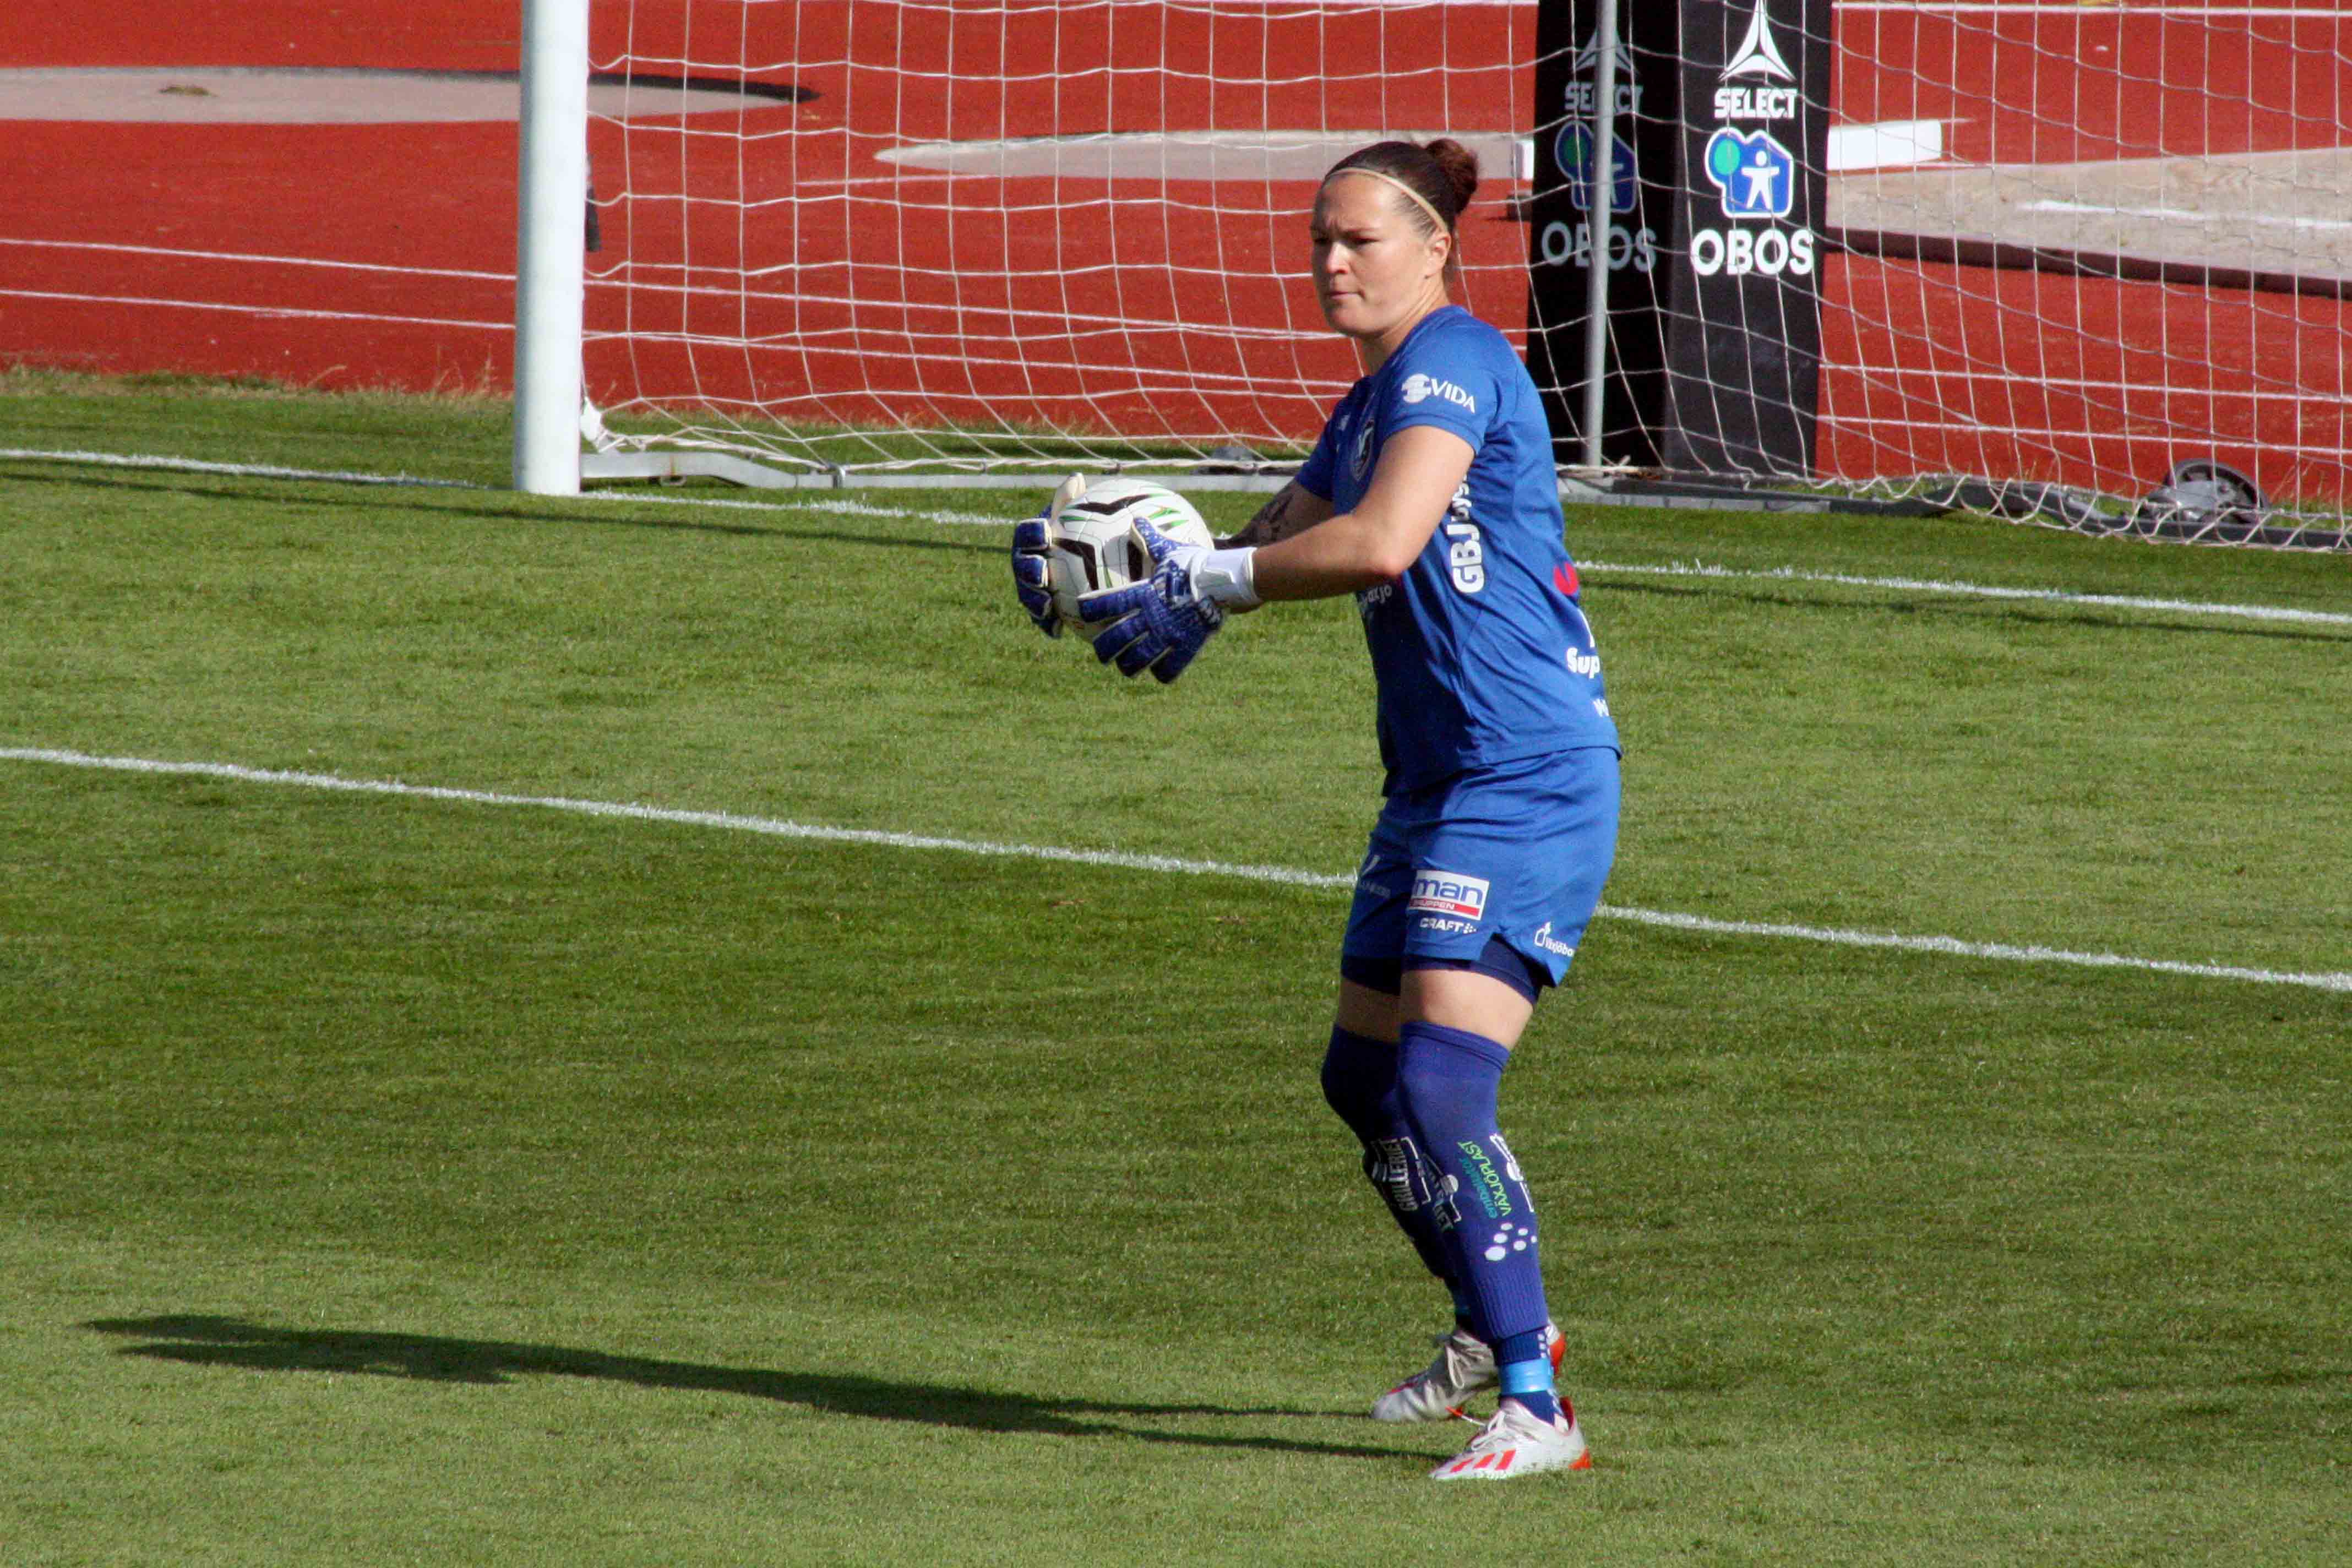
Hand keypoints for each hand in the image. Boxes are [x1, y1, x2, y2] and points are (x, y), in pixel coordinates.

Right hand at [1010, 474, 1090, 638]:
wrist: (1095, 567)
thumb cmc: (1087, 535)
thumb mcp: (1082, 518)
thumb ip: (1074, 504)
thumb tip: (1075, 479)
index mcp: (1033, 538)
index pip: (1026, 533)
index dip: (1032, 534)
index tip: (1046, 533)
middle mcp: (1027, 563)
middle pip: (1021, 566)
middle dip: (1028, 571)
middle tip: (1042, 573)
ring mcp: (1032, 588)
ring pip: (1027, 595)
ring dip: (1034, 601)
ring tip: (1046, 605)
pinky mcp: (1043, 610)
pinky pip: (1041, 619)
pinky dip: (1047, 624)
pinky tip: (1057, 631)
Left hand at [1077, 515, 1224, 682]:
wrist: (1225, 580)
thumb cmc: (1196, 563)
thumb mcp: (1170, 550)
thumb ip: (1150, 540)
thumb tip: (1137, 519)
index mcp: (1143, 594)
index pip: (1107, 603)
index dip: (1090, 610)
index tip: (1081, 613)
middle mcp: (1151, 616)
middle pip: (1117, 639)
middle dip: (1104, 649)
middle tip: (1102, 652)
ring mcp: (1168, 634)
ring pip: (1138, 659)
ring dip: (1129, 666)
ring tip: (1127, 668)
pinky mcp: (1186, 646)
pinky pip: (1169, 669)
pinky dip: (1163, 674)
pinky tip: (1160, 674)